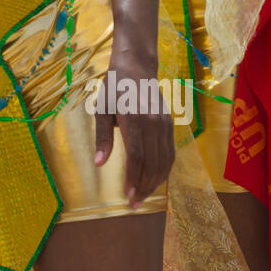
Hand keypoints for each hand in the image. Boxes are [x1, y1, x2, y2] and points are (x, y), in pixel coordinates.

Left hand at [93, 53, 174, 207]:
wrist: (137, 66)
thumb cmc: (114, 87)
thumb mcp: (102, 109)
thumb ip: (102, 137)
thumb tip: (100, 163)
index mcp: (134, 119)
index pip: (137, 157)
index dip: (133, 179)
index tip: (128, 196)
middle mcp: (153, 123)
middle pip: (152, 163)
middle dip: (144, 186)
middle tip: (135, 204)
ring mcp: (165, 124)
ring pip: (164, 160)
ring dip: (155, 181)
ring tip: (144, 196)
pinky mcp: (170, 124)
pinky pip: (170, 152)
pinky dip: (164, 169)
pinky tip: (156, 179)